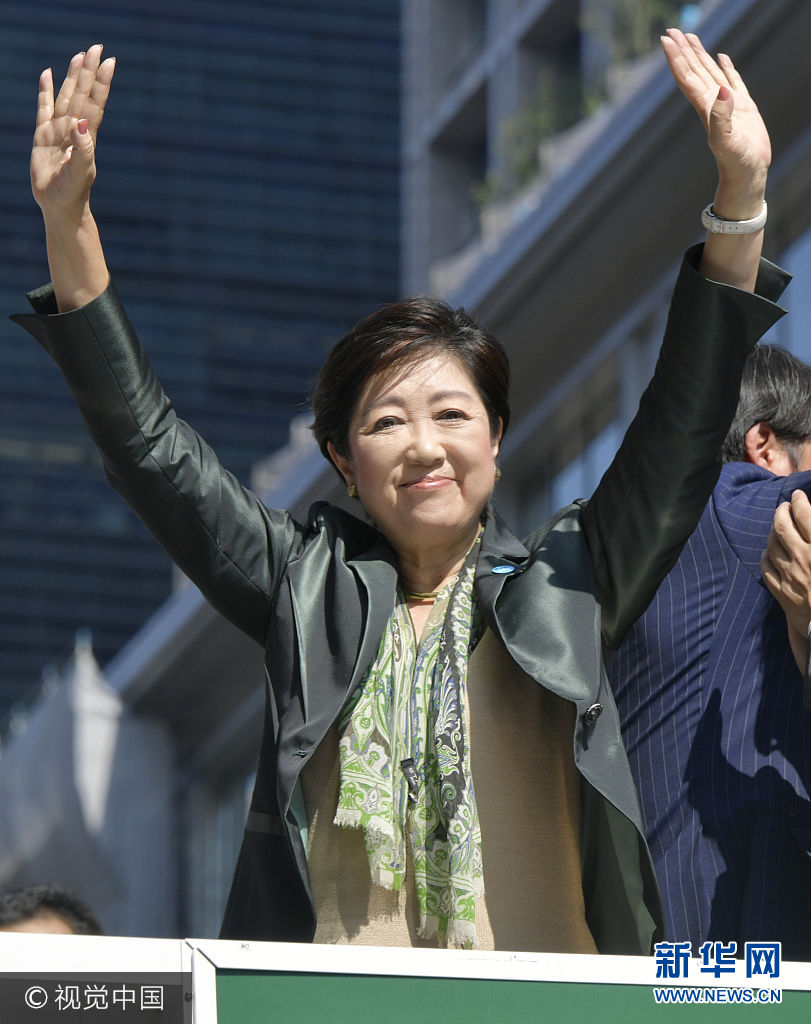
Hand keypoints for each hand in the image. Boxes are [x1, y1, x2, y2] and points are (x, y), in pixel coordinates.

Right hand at [31, 45, 115, 221]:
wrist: (60, 206)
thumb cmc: (73, 192)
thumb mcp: (80, 172)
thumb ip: (83, 149)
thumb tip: (82, 123)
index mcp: (85, 136)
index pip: (95, 103)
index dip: (102, 83)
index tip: (110, 62)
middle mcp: (74, 129)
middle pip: (82, 93)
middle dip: (89, 71)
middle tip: (97, 47)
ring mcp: (59, 130)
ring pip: (66, 96)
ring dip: (73, 76)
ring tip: (80, 56)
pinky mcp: (43, 135)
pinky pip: (44, 107)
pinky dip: (46, 90)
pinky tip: (48, 75)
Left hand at [662, 28, 769, 219]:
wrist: (748, 174)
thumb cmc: (735, 162)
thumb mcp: (726, 141)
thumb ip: (721, 117)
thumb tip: (723, 91)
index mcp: (705, 108)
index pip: (686, 77)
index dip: (676, 58)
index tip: (666, 40)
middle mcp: (712, 102)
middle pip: (694, 70)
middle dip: (683, 50)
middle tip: (672, 30)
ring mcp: (727, 103)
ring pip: (709, 72)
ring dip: (699, 54)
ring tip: (690, 36)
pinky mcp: (743, 106)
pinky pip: (732, 79)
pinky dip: (725, 66)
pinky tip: (721, 56)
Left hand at [761, 490, 810, 672]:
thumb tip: (810, 525)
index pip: (805, 515)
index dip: (800, 501)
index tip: (798, 495)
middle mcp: (803, 560)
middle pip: (782, 526)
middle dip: (781, 511)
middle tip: (785, 506)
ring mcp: (790, 577)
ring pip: (771, 545)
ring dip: (773, 532)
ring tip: (778, 526)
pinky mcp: (782, 594)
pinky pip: (766, 568)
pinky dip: (766, 556)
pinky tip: (770, 552)